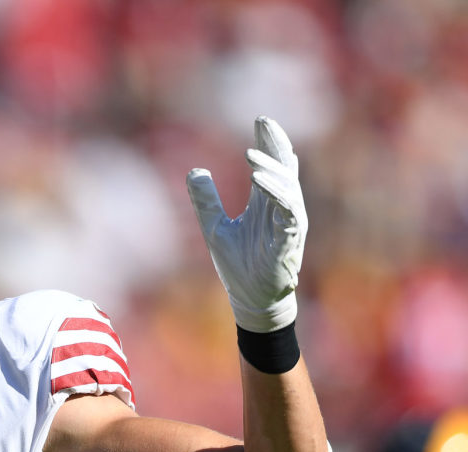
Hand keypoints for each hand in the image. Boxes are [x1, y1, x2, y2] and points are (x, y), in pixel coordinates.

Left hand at [186, 116, 306, 332]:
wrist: (249, 298)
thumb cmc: (238, 265)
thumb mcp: (213, 226)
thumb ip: (206, 200)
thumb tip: (195, 171)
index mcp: (265, 202)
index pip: (271, 164)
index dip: (268, 142)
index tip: (260, 120)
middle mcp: (281, 207)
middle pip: (284, 166)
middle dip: (275, 143)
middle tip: (263, 121)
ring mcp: (289, 221)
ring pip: (287, 184)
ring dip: (270, 167)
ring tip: (251, 153)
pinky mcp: (290, 237)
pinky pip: (287, 208)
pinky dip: (275, 191)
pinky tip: (258, 179)